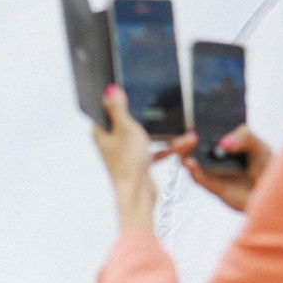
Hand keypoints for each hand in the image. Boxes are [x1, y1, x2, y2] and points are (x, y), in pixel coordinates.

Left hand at [89, 85, 174, 233]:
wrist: (138, 195)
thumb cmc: (128, 163)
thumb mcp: (125, 128)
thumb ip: (118, 108)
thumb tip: (110, 89)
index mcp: (101, 132)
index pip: (105, 108)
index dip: (115, 97)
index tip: (126, 87)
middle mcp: (111, 142)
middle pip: (127, 120)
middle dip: (143, 113)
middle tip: (153, 100)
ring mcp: (125, 153)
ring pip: (144, 135)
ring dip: (160, 132)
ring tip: (178, 124)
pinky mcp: (138, 163)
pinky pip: (154, 150)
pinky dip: (166, 147)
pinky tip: (181, 143)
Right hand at [174, 127, 274, 212]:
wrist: (274, 193)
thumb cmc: (267, 168)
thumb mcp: (260, 146)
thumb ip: (245, 138)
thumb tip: (223, 143)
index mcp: (225, 139)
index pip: (206, 126)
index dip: (195, 119)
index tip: (190, 112)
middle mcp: (214, 153)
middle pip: (192, 143)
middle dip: (185, 134)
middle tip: (187, 127)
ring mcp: (212, 169)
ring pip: (190, 159)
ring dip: (184, 150)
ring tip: (188, 140)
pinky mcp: (213, 186)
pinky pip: (198, 177)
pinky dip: (193, 170)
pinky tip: (190, 162)